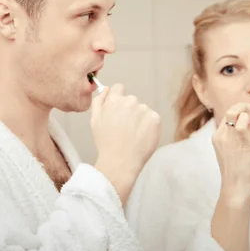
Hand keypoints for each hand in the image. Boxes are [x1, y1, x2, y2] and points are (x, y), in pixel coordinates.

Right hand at [91, 84, 160, 204]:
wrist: (120, 161)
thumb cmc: (106, 143)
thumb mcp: (94, 120)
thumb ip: (99, 101)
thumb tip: (107, 90)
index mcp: (115, 99)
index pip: (119, 88)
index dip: (118, 100)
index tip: (118, 111)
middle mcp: (130, 101)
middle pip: (131, 101)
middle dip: (128, 111)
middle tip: (124, 128)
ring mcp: (144, 109)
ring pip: (142, 110)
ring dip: (139, 119)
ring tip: (132, 135)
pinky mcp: (155, 119)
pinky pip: (152, 118)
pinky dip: (148, 126)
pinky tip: (141, 137)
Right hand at [212, 102, 249, 205]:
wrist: (236, 187)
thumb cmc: (239, 172)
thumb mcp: (239, 151)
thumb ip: (245, 135)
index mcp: (218, 137)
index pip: (227, 117)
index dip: (240, 111)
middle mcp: (222, 135)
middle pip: (230, 110)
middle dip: (244, 105)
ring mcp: (230, 137)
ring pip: (235, 112)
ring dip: (249, 108)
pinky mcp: (241, 140)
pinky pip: (244, 122)